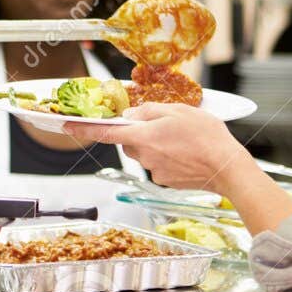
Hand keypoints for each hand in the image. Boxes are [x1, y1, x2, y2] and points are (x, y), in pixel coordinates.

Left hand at [67, 103, 291, 236]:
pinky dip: (168, 157)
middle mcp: (145, 155)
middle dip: (140, 132)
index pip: (105, 132)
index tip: (65, 125)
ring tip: (183, 140)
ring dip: (157, 144)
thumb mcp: (179, 110)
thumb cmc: (207, 137)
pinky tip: (186, 153)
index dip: (83, 129)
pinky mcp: (164, 181)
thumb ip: (150, 111)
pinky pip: (159, 164)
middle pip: (130, 141)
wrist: (226, 167)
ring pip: (145, 152)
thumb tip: (133, 115)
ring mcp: (154, 170)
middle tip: (165, 125)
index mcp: (145, 135)